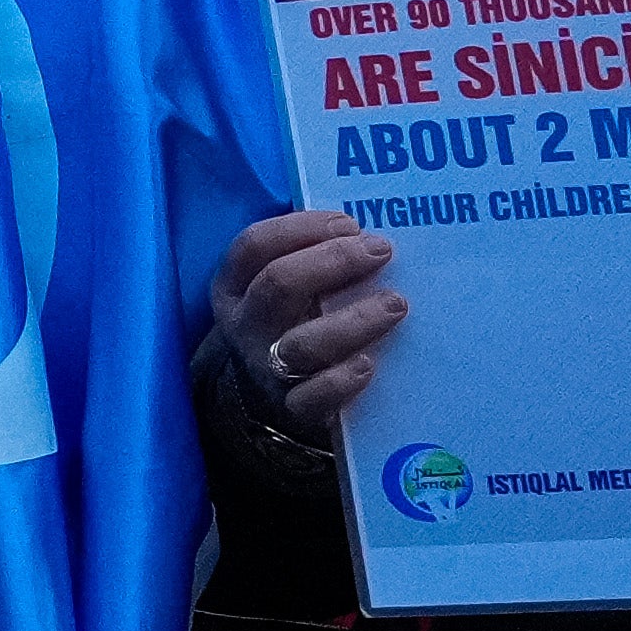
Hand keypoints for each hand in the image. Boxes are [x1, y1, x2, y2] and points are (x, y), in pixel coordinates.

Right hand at [212, 202, 406, 433]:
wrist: (273, 394)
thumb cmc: (293, 321)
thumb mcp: (285, 288)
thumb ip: (311, 258)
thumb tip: (366, 230)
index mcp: (235, 287)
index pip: (254, 246)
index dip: (299, 229)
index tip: (349, 223)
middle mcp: (246, 325)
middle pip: (278, 284)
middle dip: (334, 262)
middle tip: (381, 250)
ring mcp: (266, 367)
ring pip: (301, 343)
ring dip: (353, 321)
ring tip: (395, 304)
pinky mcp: (293, 408)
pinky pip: (311, 398)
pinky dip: (339, 382)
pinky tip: (368, 365)